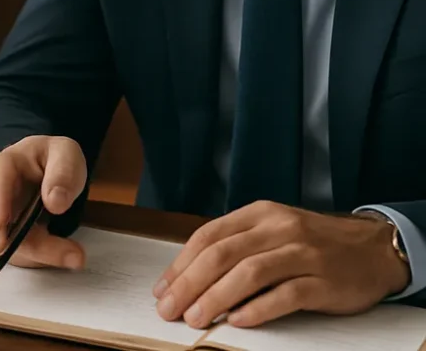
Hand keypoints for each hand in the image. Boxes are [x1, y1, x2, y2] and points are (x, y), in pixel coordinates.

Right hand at [0, 135, 87, 269]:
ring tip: (73, 255)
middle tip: (58, 254)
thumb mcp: (66, 154)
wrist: (45, 172)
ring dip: (38, 254)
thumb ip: (63, 174)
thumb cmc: (50, 159)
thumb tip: (55, 202)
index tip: (0, 224)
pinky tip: (62, 254)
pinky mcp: (1, 239)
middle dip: (21, 242)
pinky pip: (13, 255)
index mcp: (3, 164)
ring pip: (3, 244)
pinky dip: (38, 259)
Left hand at [153, 200, 411, 328]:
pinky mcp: (324, 281)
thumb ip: (236, 246)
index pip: (208, 236)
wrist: (373, 248)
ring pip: (249, 273)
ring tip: (194, 318)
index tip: (161, 289)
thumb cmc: (312, 243)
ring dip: (216, 297)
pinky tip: (237, 321)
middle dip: (189, 283)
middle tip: (169, 309)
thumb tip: (188, 277)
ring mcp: (303, 253)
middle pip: (223, 254)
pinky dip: (258, 309)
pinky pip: (286, 295)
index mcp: (259, 214)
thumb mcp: (272, 231)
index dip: (180, 264)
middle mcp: (278, 228)